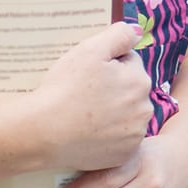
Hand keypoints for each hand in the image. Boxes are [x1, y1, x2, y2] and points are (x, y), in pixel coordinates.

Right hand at [30, 22, 153, 171]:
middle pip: (131, 90)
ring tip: (86, 114)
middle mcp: (145, 109)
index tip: (89, 75)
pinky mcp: (124, 156)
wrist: (42, 132)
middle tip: (85, 95)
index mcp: (140, 81)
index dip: (108, 65)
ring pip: (127, 115)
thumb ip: (119, 35)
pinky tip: (90, 133)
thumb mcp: (89, 50)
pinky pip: (120, 140)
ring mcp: (135, 135)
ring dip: (114, 112)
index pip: (130, 63)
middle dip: (115, 88)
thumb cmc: (64, 88)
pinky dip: (109, 136)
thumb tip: (137, 31)